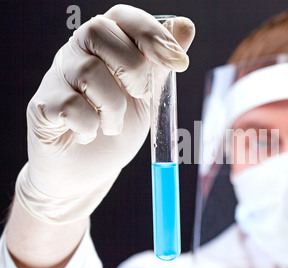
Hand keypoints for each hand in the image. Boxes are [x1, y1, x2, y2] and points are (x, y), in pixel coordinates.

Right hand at [15, 5, 194, 222]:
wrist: (88, 171)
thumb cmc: (118, 128)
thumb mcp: (149, 96)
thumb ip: (162, 63)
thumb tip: (184, 26)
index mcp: (106, 46)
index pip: (123, 17)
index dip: (151, 33)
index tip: (179, 63)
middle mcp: (77, 53)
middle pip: (98, 30)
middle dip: (133, 69)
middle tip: (140, 97)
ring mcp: (56, 78)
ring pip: (88, 73)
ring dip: (114, 109)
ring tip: (113, 126)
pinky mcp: (43, 107)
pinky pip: (70, 106)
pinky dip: (90, 127)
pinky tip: (89, 135)